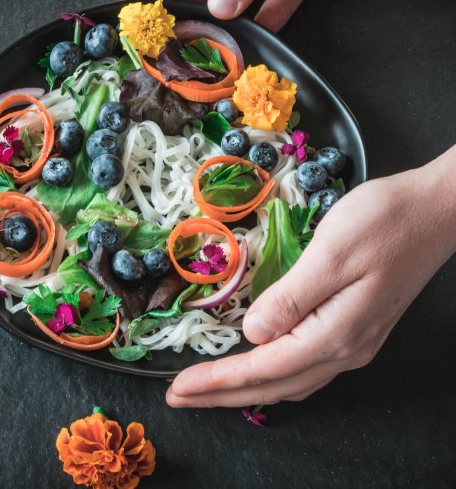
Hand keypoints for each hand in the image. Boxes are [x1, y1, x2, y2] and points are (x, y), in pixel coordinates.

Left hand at [166, 147, 455, 406]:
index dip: (216, 380)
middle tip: (179, 396)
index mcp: (333, 333)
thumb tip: (255, 334)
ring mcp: (353, 342)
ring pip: (289, 381)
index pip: (261, 368)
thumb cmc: (384, 223)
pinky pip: (305, 367)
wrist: (434, 211)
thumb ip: (291, 298)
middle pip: (272, 385)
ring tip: (209, 388)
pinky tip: (260, 369)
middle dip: (221, 394)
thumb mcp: (330, 253)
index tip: (178, 388)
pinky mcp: (356, 328)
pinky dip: (272, 375)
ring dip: (245, 387)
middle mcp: (344, 349)